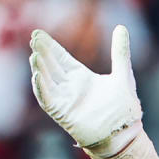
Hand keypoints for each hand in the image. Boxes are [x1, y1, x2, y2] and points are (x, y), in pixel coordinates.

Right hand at [30, 25, 141, 153]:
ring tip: (34, 54)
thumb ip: (120, 51)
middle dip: (42, 52)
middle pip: (51, 66)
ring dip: (39, 68)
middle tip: (33, 38)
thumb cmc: (123, 107)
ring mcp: (65, 100)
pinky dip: (41, 88)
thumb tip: (121, 26)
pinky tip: (36, 75)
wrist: (124, 132)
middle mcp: (70, 87)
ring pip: (46, 80)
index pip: (61, 57)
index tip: (38, 34)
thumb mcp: (122, 74)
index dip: (50, 46)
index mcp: (81, 76)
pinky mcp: (63, 113)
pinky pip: (47, 99)